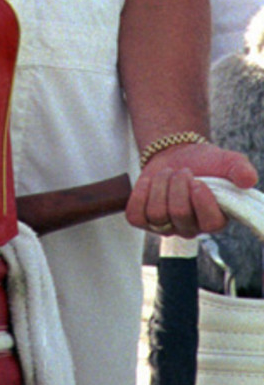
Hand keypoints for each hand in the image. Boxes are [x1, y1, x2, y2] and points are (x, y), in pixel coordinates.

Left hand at [126, 142, 257, 238]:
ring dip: (159, 184)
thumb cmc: (205, 163)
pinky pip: (135, 215)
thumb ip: (240, 169)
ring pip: (156, 213)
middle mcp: (190, 228)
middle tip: (183, 171)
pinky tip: (150, 182)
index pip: (210, 223)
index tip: (198, 181)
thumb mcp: (226, 161)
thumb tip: (248, 179)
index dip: (202, 201)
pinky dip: (140, 194)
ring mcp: (165, 226)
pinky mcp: (143, 220)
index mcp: (214, 219)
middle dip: (177, 184)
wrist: (177, 155)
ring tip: (168, 173)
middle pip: (178, 214)